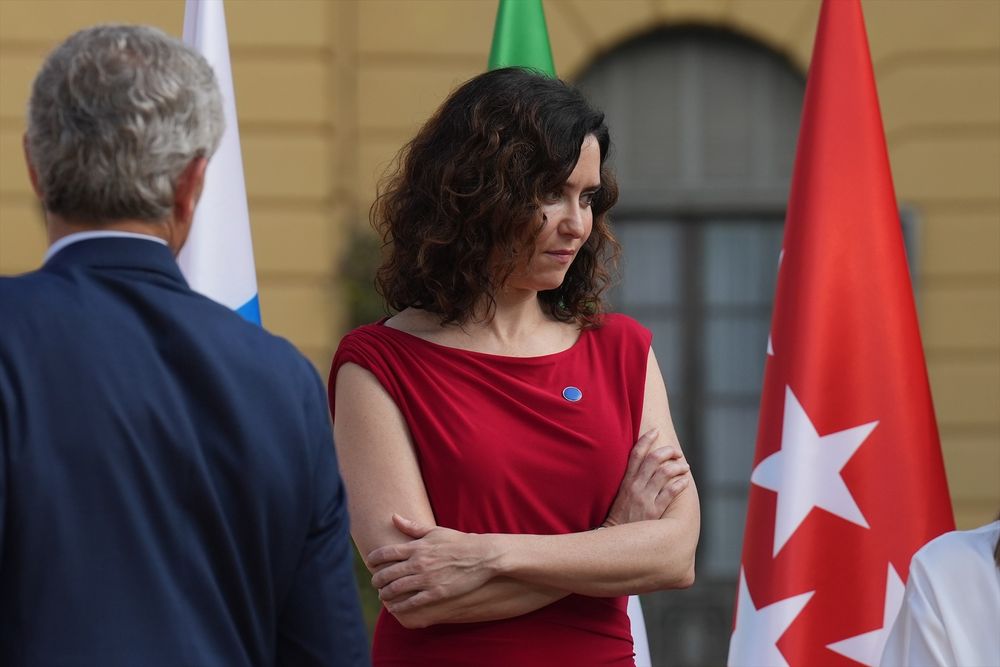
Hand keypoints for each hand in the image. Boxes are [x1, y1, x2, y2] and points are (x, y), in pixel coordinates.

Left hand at [367, 514, 498, 614]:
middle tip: (374, 583)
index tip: (370, 564)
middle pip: (387, 573)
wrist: (482, 556)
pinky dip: (400, 607)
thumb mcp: (435, 531)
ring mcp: (426, 579)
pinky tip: (395, 609)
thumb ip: (412, 527)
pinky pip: (412, 603)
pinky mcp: (436, 592)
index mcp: (417, 547)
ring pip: (396, 589)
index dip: (373, 560)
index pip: (385, 553)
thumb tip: (393, 517)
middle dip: (376, 580)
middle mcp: (418, 563)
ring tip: (383, 596)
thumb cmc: (458, 542)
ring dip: (385, 594)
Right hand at [603, 428, 690, 526]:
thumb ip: (632, 480)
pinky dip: (680, 483)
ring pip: (665, 473)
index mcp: (626, 481)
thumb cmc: (620, 516)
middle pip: (653, 460)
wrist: (617, 538)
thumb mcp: (621, 495)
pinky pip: (670, 492)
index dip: (646, 440)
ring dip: (678, 467)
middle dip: (668, 451)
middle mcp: (635, 487)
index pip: (636, 454)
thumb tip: (645, 466)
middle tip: (677, 452)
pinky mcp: (654, 511)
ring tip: (685, 467)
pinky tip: (685, 481)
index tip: (656, 431)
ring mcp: (644, 498)